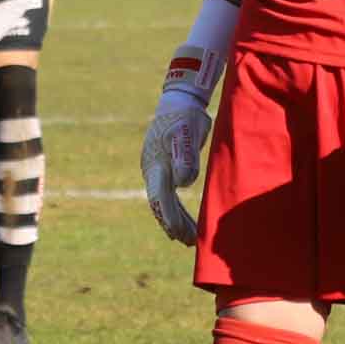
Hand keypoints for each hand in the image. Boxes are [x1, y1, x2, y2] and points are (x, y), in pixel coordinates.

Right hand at [139, 86, 208, 244]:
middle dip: (174, 224)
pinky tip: (187, 221)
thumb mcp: (187, 132)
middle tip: (190, 242)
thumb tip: (182, 183)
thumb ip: (185, 156)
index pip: (159, 197)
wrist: (180, 101)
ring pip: (166, 202)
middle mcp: (153, 170)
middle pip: (161, 204)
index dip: (168, 216)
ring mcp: (159, 170)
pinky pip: (170, 195)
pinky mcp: (168, 169)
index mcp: (156, 165)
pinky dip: (178, 209)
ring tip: (190, 239)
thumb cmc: (185, 116)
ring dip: (177, 220)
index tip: (177, 233)